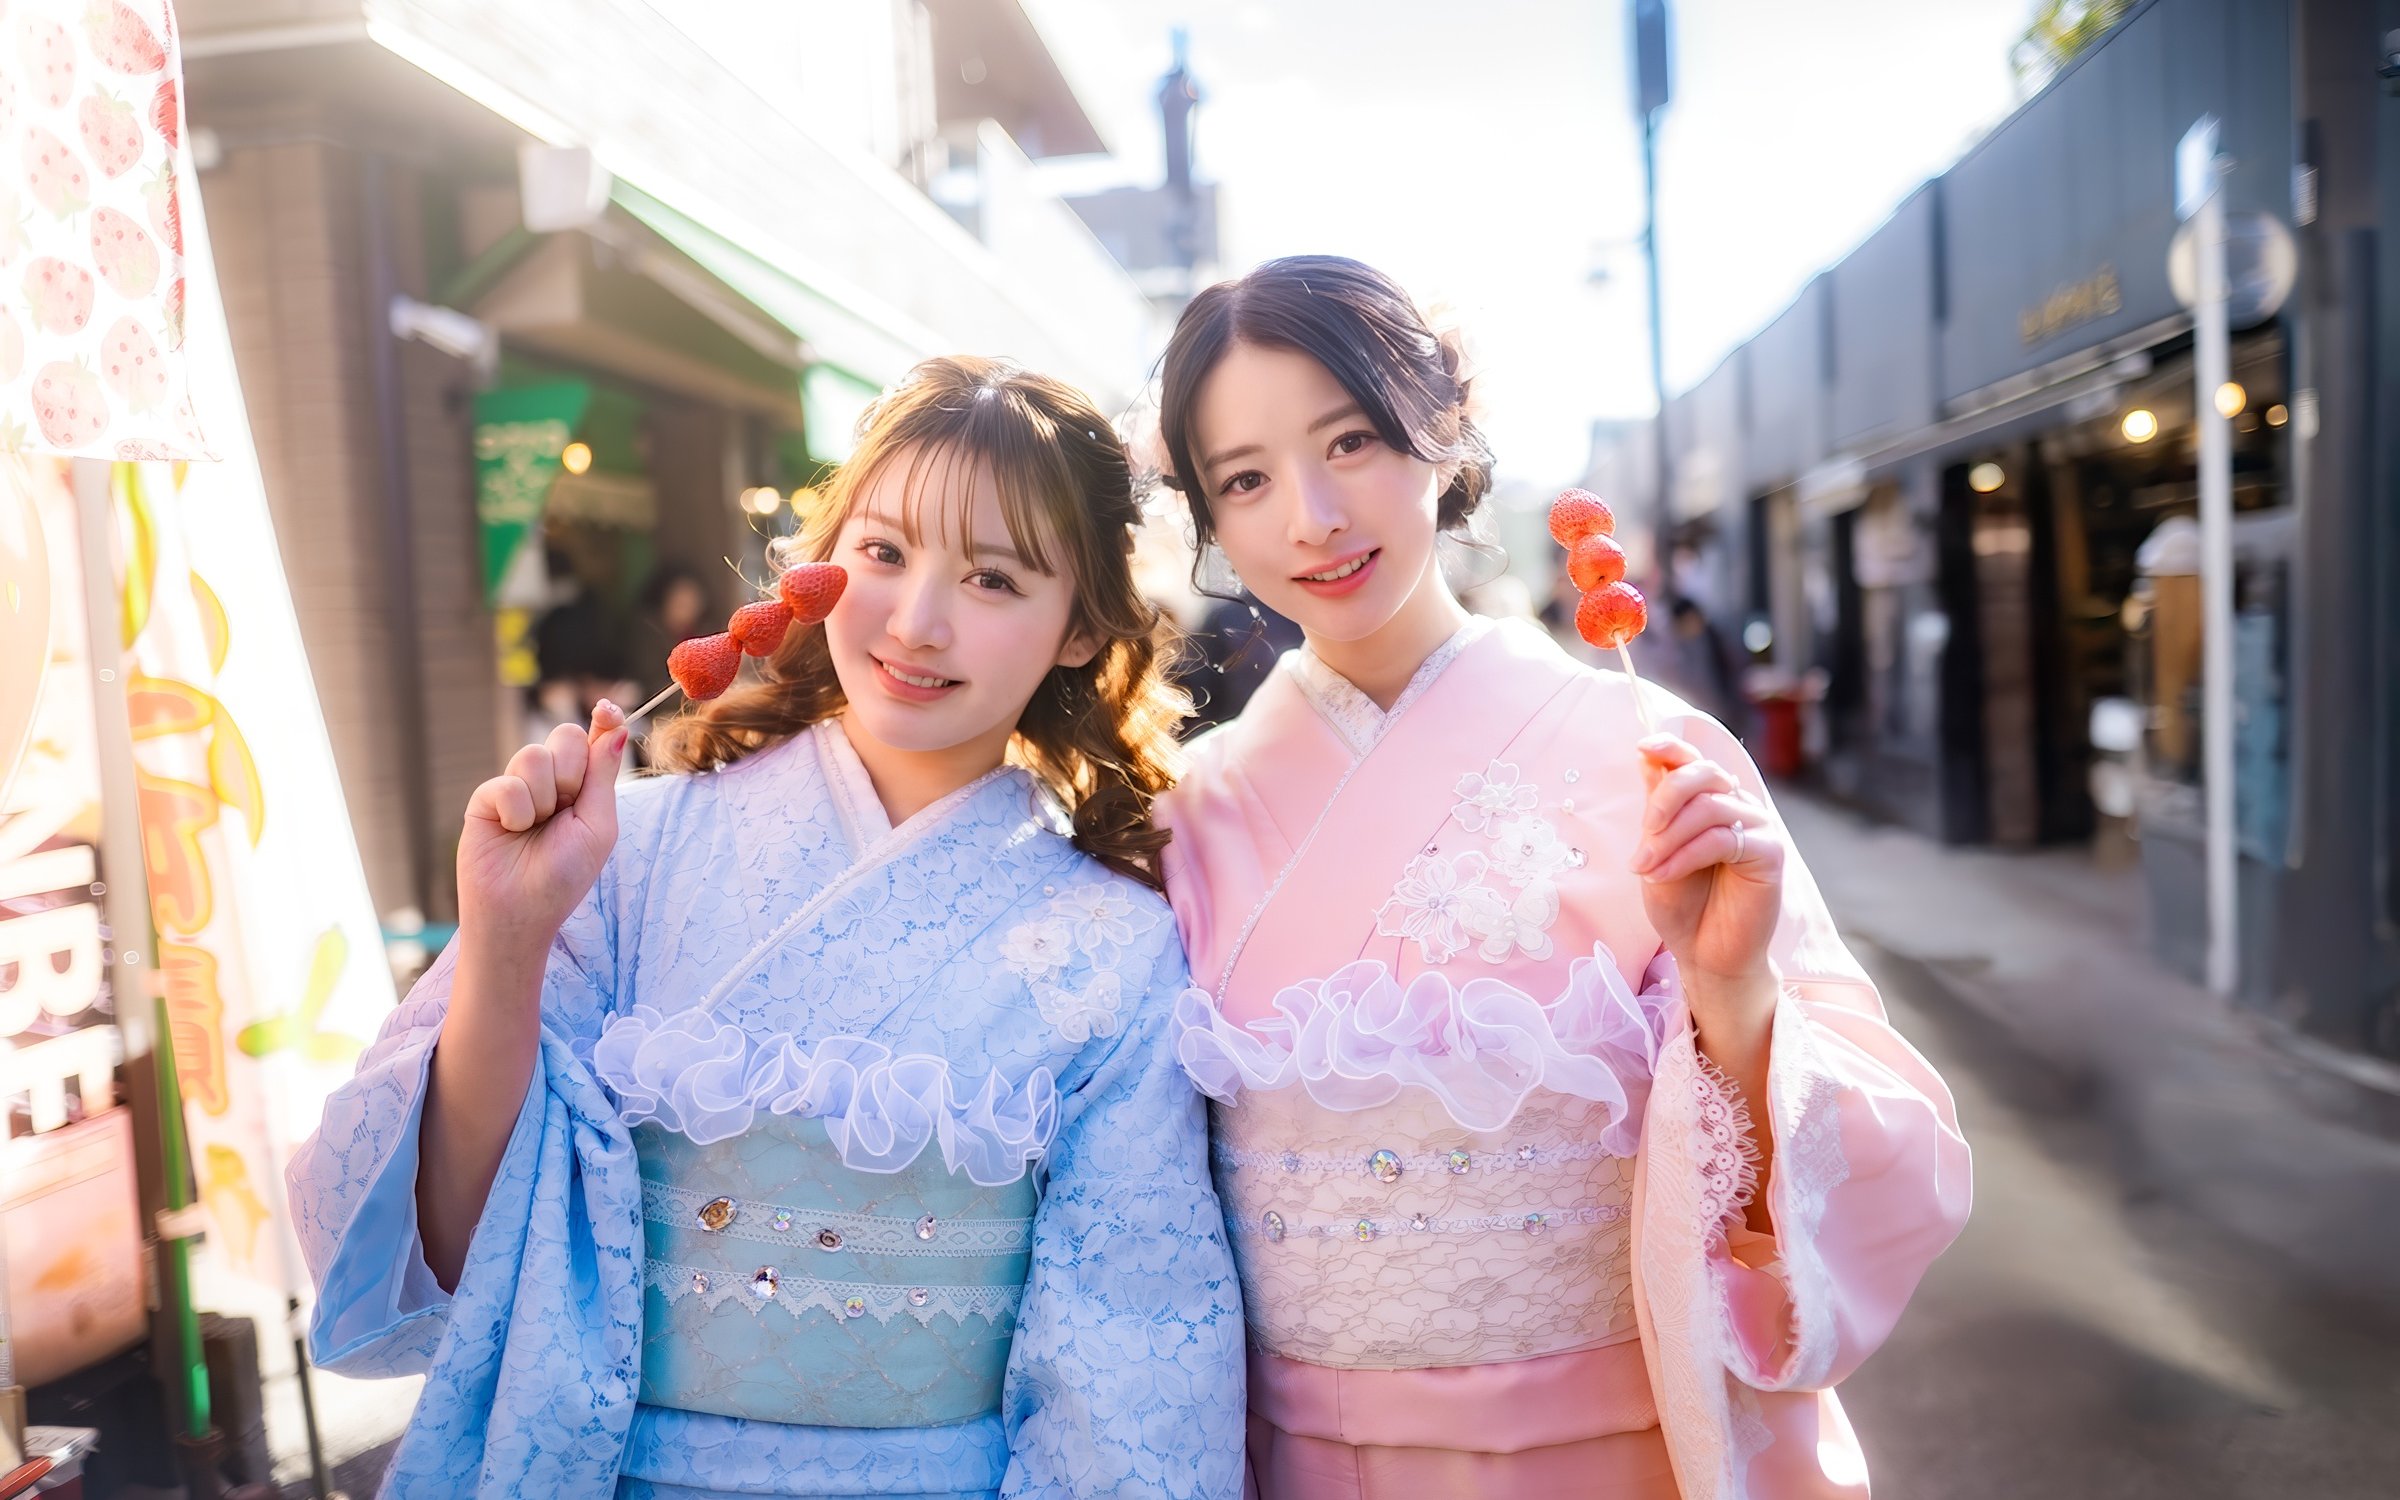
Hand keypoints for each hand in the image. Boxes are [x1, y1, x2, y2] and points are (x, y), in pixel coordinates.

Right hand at [457, 700, 628, 950]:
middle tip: (563, 809)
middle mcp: (551, 782)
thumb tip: (618, 726)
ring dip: (543, 798)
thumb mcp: (597, 825)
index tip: (608, 709)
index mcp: (583, 787)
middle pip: (565, 736)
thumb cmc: (565, 875)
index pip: (593, 740)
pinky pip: (506, 783)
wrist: (521, 912)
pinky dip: (516, 811)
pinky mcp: (486, 798)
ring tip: (535, 828)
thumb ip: (603, 775)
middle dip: (571, 771)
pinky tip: (511, 831)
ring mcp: (517, 787)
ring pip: (534, 755)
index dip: (603, 720)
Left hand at [1629, 733, 1783, 1034]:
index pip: (1693, 760)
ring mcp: (1757, 826)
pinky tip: (1664, 873)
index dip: (1671, 746)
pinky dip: (1685, 854)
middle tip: (1645, 831)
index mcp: (1709, 800)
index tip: (1643, 745)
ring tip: (1646, 867)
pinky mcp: (1769, 852)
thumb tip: (1647, 756)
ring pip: (1709, 806)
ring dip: (1669, 836)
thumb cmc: (1681, 904)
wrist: (1704, 954)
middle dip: (1666, 796)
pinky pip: (1722, 838)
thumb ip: (1657, 809)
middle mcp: (1737, 806)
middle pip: (1704, 773)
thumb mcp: (1656, 851)